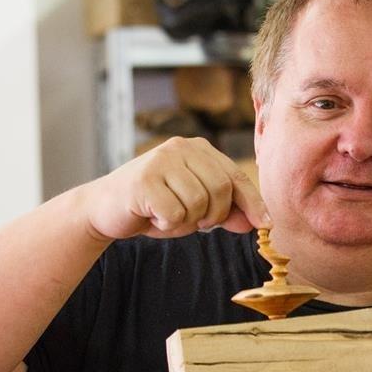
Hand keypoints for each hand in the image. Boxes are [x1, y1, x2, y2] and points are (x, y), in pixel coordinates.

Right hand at [84, 137, 269, 240]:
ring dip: (187, 220)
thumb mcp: (196, 209)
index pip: (236, 177)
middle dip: (213, 215)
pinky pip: (175, 213)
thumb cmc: (156, 207)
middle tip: (194, 222)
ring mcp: (161, 160)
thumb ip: (226, 211)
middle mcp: (181, 147)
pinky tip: (152, 215)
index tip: (266, 224)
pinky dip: (167, 223)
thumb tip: (260, 221)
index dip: (253, 203)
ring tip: (168, 214)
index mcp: (199, 149)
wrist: (105, 209)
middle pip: (222, 189)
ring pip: (199, 202)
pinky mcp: (144, 179)